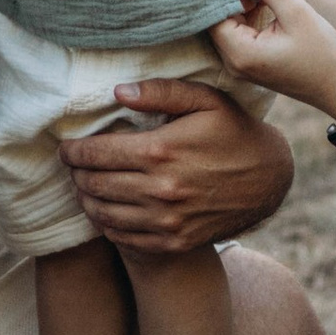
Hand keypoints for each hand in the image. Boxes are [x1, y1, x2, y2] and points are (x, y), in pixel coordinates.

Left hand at [60, 77, 294, 256]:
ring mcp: (167, 221)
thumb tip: (118, 92)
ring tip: (84, 186)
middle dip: (76, 173)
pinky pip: (124, 237)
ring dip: (86, 199)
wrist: (269, 180)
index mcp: (161, 150)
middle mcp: (160, 190)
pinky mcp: (174, 242)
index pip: (96, 153)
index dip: (73, 151)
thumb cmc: (234, 132)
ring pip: (103, 213)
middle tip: (73, 165)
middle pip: (95, 184)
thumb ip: (161, 91)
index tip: (66, 147)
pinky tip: (106, 210)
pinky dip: (107, 224)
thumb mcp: (205, 100)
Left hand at [209, 0, 335, 121]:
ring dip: (240, 0)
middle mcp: (232, 62)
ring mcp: (240, 64)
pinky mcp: (249, 62)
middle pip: (217, 17)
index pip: (213, 11)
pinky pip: (238, 31)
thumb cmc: (323, 53)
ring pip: (228, 23)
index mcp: (240, 53)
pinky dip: (246, 13)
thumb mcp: (296, 12)